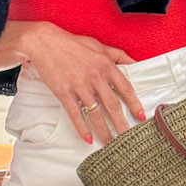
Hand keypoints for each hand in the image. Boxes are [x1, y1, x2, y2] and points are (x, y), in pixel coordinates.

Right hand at [15, 22, 144, 142]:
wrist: (45, 42)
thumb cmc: (73, 44)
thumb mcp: (99, 46)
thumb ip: (119, 56)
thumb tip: (136, 64)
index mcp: (106, 66)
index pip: (125, 88)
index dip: (134, 104)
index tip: (141, 117)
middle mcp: (95, 77)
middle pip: (112, 105)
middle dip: (121, 124)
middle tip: (127, 137)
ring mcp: (79, 85)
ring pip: (95, 113)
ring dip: (103, 131)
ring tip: (109, 143)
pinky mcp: (64, 92)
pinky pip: (75, 114)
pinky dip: (81, 128)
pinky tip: (87, 139)